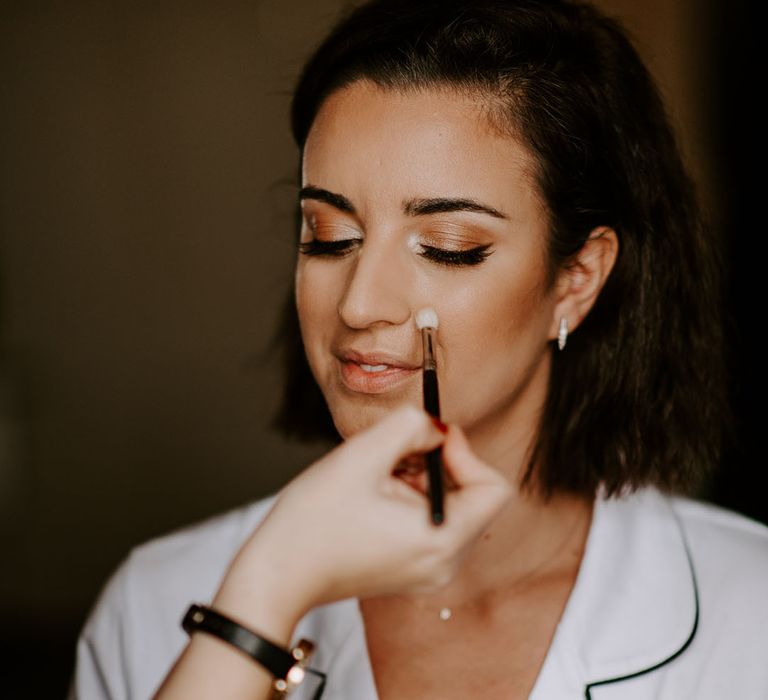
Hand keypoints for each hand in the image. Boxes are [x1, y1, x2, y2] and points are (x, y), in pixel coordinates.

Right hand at [213, 406, 510, 630]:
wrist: (277, 574)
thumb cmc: (313, 520)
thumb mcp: (363, 455)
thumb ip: (411, 426)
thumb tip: (437, 428)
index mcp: (442, 541)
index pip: (494, 488)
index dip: (466, 453)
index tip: (429, 440)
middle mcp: (445, 564)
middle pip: (473, 497)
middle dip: (438, 465)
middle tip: (395, 455)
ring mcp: (429, 573)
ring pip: (451, 507)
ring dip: (422, 480)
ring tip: (378, 476)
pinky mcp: (411, 572)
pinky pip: (431, 524)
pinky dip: (412, 500)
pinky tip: (375, 495)